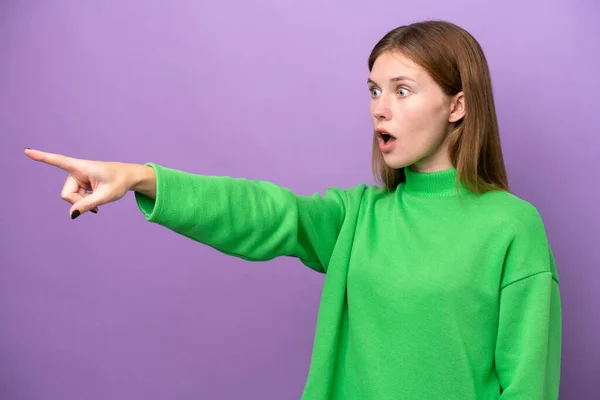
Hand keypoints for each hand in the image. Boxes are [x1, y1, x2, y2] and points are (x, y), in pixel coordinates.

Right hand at [24, 148, 153, 218]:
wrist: (129, 177)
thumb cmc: (119, 182)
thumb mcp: (105, 196)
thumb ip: (88, 205)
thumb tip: (71, 214)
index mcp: (82, 167)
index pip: (58, 161)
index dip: (42, 157)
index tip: (26, 151)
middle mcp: (77, 171)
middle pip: (66, 194)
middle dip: (77, 202)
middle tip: (95, 205)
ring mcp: (78, 177)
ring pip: (71, 197)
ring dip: (82, 202)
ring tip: (98, 200)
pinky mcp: (81, 183)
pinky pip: (76, 197)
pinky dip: (84, 202)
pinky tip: (95, 205)